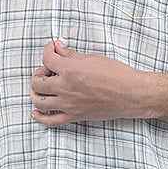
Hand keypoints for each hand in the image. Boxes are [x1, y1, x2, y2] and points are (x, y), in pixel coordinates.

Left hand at [29, 38, 150, 123]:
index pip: (47, 58)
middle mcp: (65, 88)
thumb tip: (58, 48)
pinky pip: (50, 120)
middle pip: (37, 81)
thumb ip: (71, 54)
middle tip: (47, 69)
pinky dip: (40, 116)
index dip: (47, 50)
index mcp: (70, 70)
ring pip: (39, 100)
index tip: (52, 48)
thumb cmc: (117, 74)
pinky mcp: (74, 116)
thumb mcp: (93, 58)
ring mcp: (68, 104)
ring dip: (36, 92)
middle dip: (39, 72)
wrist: (132, 94)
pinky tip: (37, 111)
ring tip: (43, 87)